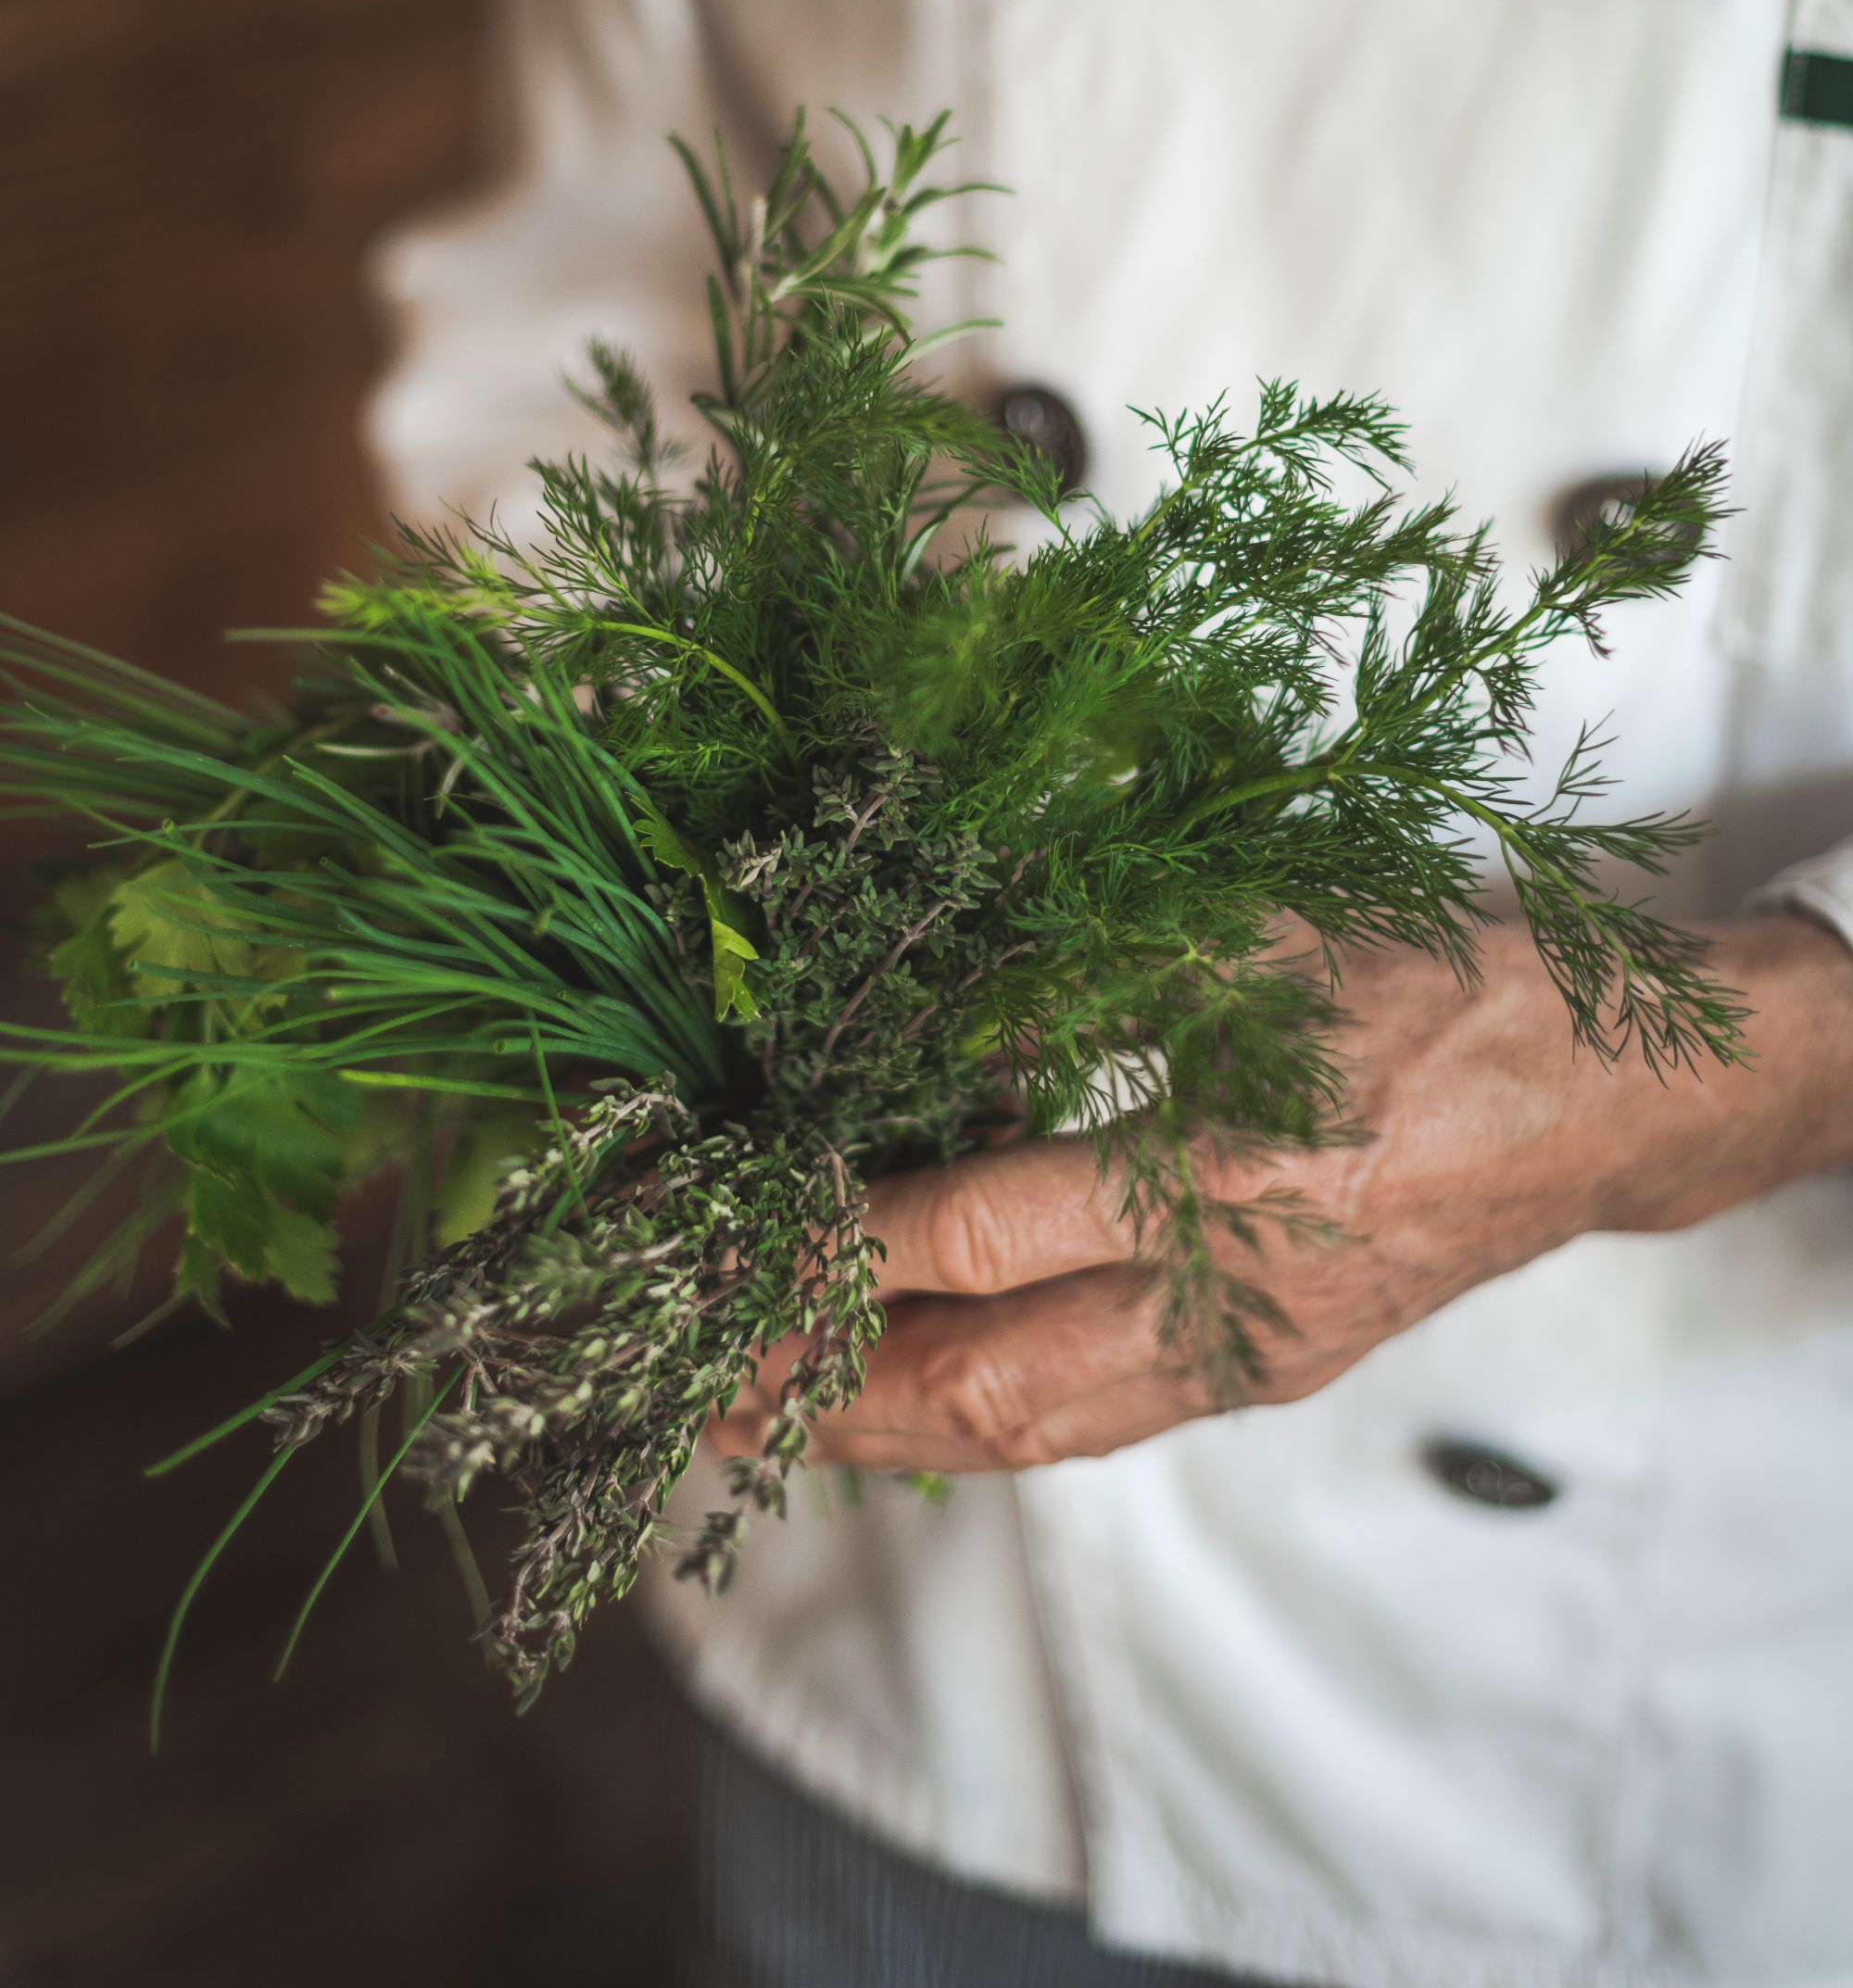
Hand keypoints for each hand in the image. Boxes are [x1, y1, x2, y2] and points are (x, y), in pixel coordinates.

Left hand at [712, 914, 1852, 1473]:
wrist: (1600, 1101)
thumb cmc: (1442, 989)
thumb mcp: (1265, 935)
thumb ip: (1096, 973)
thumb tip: (923, 1009)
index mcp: (1233, 1170)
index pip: (990, 1236)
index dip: (842, 1248)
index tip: (723, 1243)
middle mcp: (1233, 1296)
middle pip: (991, 1388)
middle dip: (827, 1390)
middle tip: (699, 1378)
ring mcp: (1252, 1357)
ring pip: (1035, 1432)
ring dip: (886, 1431)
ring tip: (766, 1414)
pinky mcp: (1267, 1375)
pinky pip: (1096, 1427)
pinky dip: (981, 1427)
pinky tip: (909, 1401)